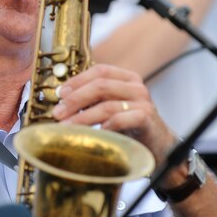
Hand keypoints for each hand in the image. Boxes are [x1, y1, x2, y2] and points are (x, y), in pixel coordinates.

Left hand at [52, 63, 175, 163]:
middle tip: (58, 112)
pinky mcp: (146, 119)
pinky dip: (103, 126)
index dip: (77, 80)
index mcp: (127, 78)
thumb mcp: (112, 108)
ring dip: (82, 117)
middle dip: (75, 99)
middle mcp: (136, 87)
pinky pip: (120, 120)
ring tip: (67, 127)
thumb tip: (62, 101)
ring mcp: (143, 102)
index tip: (60, 94)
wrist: (159, 146)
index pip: (100, 71)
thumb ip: (94, 100)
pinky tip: (92, 133)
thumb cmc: (131, 127)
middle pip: (100, 86)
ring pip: (106, 105)